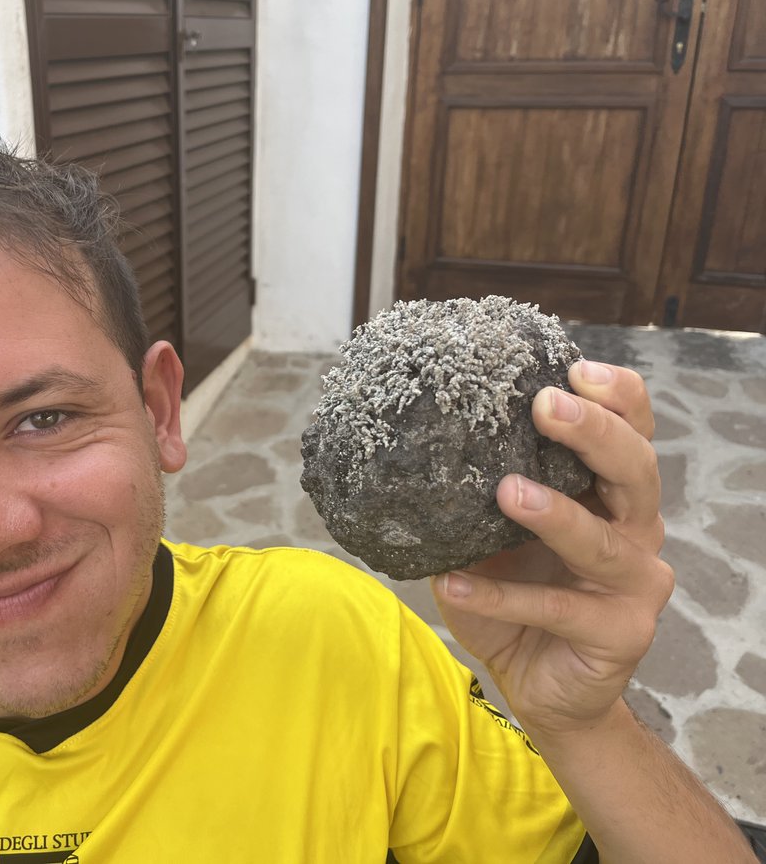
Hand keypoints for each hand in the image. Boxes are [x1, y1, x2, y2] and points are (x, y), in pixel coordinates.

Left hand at [432, 360, 674, 737]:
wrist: (540, 685)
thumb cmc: (518, 595)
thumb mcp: (494, 535)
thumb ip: (480, 492)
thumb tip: (414, 440)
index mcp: (612, 494)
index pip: (632, 431)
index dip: (616, 397)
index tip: (573, 368)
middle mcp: (637, 530)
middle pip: (635, 469)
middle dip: (593, 432)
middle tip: (544, 405)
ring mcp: (635, 583)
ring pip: (601, 540)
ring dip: (553, 513)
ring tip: (506, 492)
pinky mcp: (621, 633)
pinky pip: (555, 608)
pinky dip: (499, 596)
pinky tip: (453, 585)